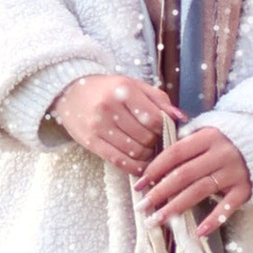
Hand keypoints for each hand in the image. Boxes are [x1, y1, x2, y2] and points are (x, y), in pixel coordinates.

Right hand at [49, 71, 172, 175]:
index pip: (154, 119)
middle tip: (155, 140)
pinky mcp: (91, 142)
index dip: (164, 128)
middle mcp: (109, 108)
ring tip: (147, 149)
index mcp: (123, 90)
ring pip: (135, 152)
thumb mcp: (134, 86)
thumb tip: (182, 117)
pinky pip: (119, 161)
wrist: (70, 91)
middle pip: (146, 137)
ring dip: (147, 155)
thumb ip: (159, 100)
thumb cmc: (108, 89)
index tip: (163, 129)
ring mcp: (98, 127)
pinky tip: (140, 164)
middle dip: (155, 142)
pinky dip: (134, 167)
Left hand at [137, 124, 251, 237]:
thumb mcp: (207, 131)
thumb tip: (153, 163)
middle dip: (159, 192)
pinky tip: (198, 232)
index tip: (139, 185)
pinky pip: (227, 207)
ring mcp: (234, 172)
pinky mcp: (245, 188)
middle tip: (142, 208)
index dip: (155, 169)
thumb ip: (184, 142)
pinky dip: (213, 220)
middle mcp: (222, 153)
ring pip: (199, 191)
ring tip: (157, 220)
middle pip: (183, 175)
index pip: (175, 153)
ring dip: (176, 207)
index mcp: (208, 136)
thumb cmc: (227, 139)